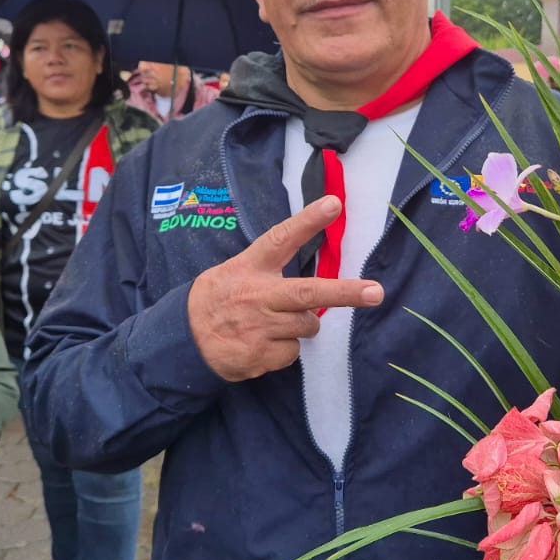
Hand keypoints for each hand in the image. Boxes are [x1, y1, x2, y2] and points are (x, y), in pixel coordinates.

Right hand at [187, 196, 383, 382]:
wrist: (184, 339)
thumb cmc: (218, 300)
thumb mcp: (234, 272)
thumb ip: (268, 271)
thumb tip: (310, 279)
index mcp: (251, 268)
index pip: (282, 239)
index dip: (308, 221)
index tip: (334, 204)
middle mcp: (258, 295)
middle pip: (309, 293)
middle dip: (346, 293)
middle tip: (375, 293)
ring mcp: (259, 327)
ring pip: (308, 326)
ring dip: (301, 326)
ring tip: (273, 324)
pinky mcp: (260, 355)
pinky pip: (292, 352)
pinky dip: (284, 349)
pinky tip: (261, 344)